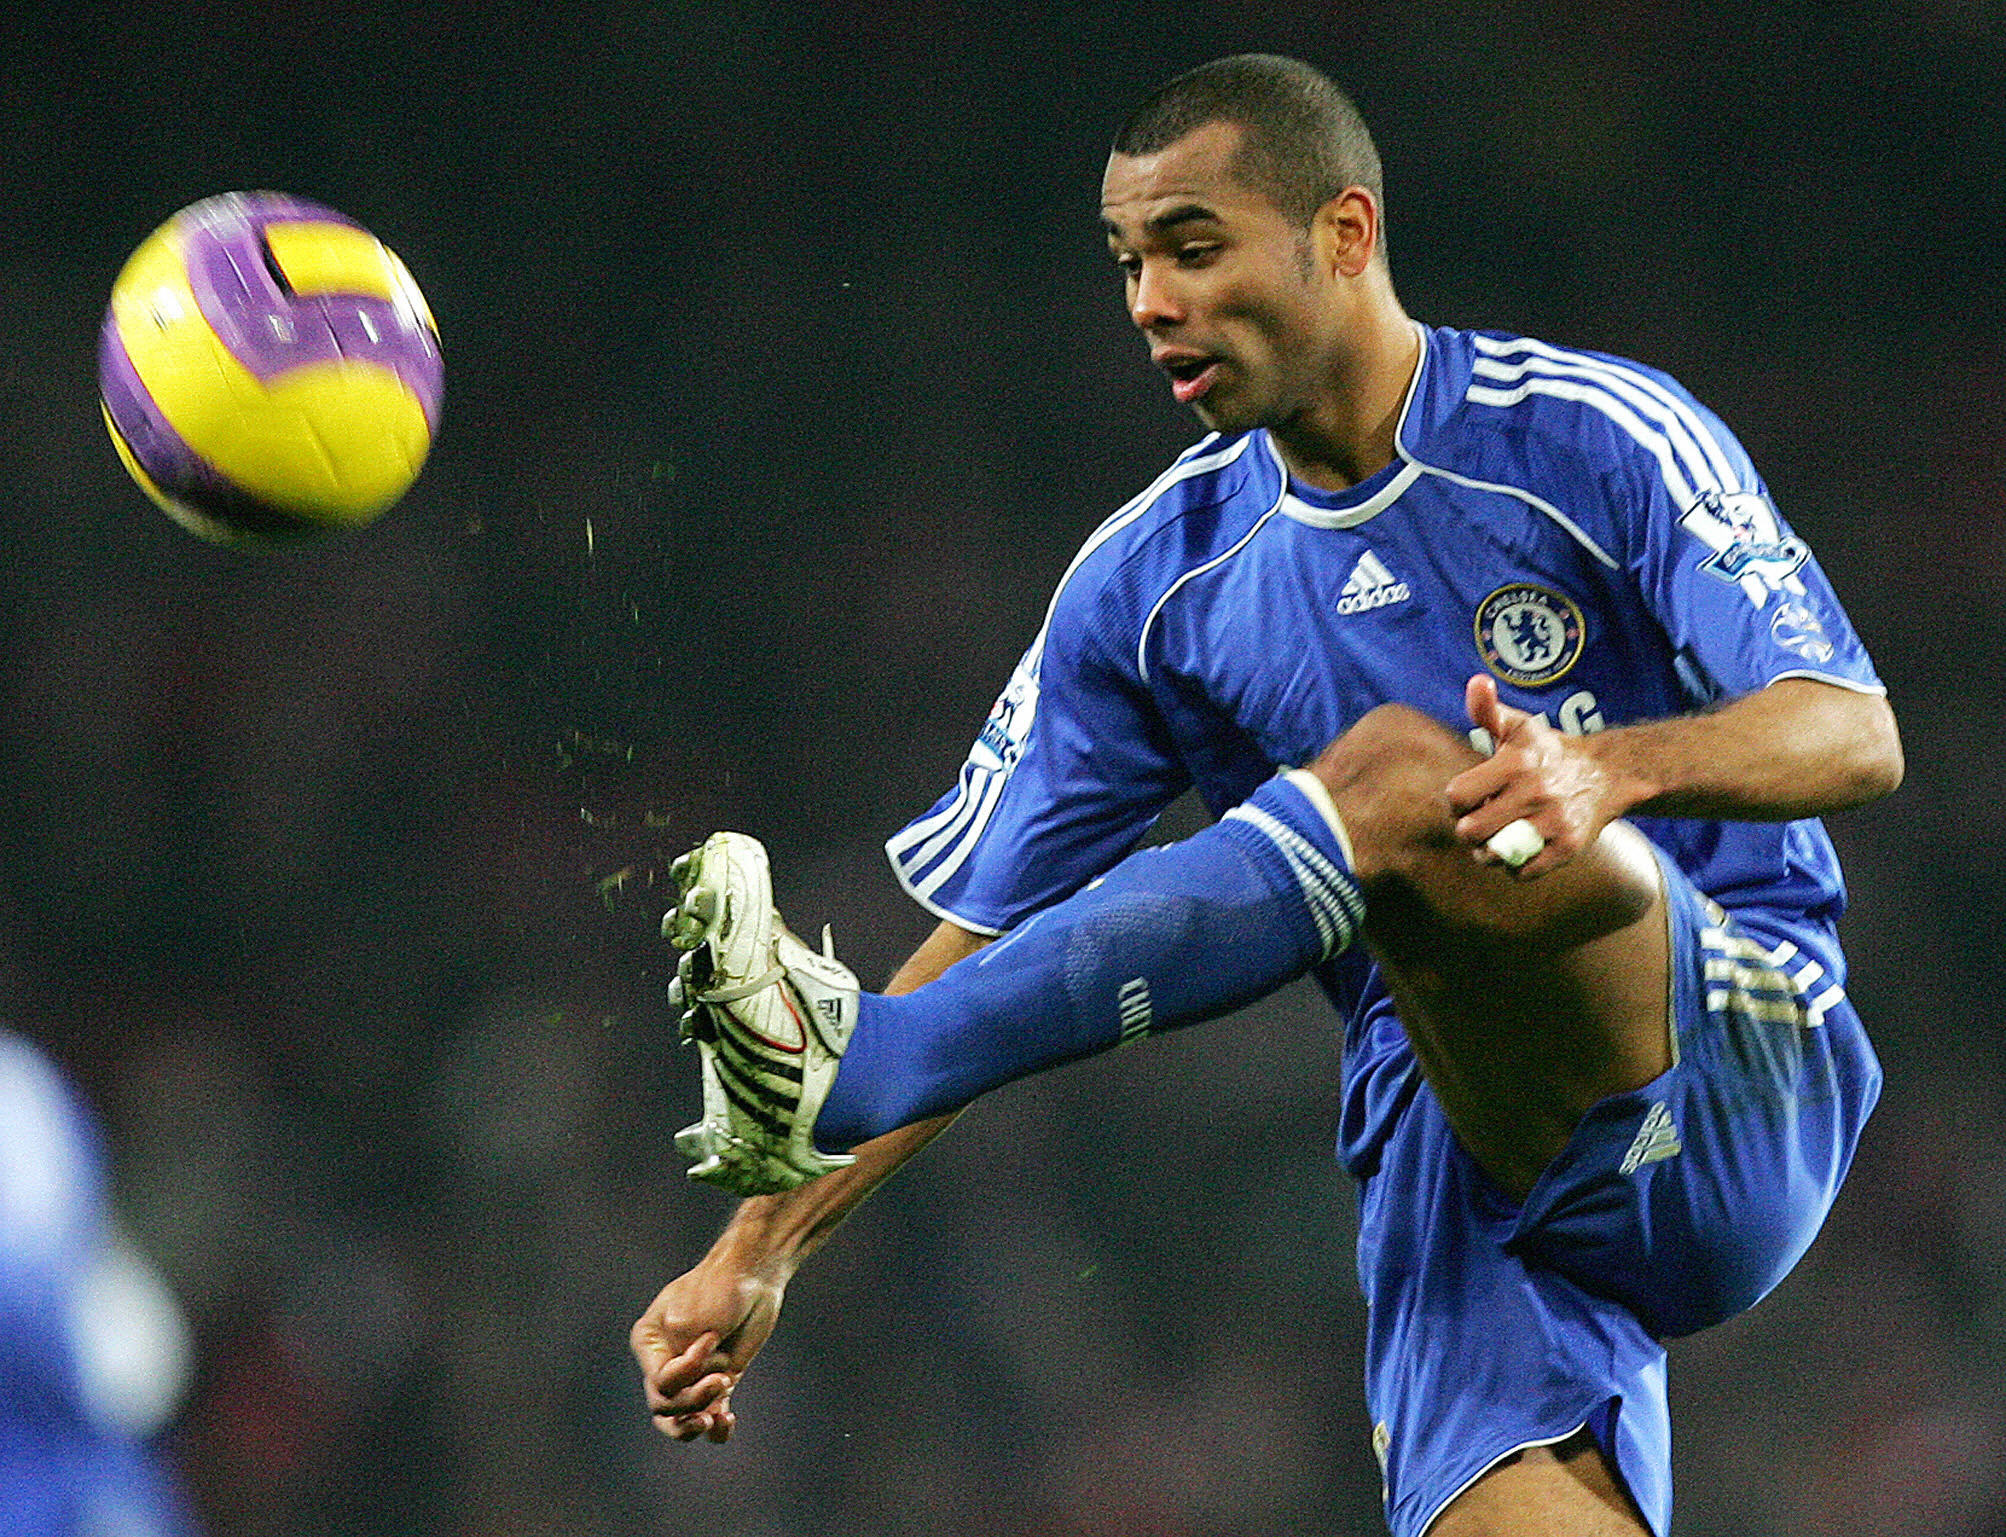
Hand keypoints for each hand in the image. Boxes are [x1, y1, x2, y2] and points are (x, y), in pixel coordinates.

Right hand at [630, 1258, 785, 1441]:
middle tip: (722, 1380)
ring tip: (714, 1418)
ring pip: (680, 1419)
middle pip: (665, 1406)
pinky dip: (716, 1429)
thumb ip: (683, 1360)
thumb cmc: (717, 1288)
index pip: (659, 1382)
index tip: (710, 1339)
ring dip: (695, 1424)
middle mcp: (665, 1362)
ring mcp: (693, 1374)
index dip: (686, 1372)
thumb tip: (697, 1395)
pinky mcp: (719, 1379)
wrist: (753, 1275)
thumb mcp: (688, 1319)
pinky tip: (727, 1421)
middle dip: (693, 1401)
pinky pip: (711, 1417)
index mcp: (649, 1344)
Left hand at [1447, 675, 1618, 878]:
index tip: (1470, 798)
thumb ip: (1488, 710)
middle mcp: (1535, 792)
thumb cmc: (1549, 751)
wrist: (1608, 773)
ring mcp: (1554, 822)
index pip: (1457, 796)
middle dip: (1469, 829)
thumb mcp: (1519, 726)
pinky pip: (1523, 871)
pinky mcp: (1569, 847)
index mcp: (1516, 763)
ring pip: (1494, 855)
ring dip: (1488, 852)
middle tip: (1480, 822)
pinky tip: (1521, 847)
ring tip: (1496, 838)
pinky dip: (1516, 865)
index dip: (1458, 801)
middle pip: (1470, 831)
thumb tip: (1477, 682)